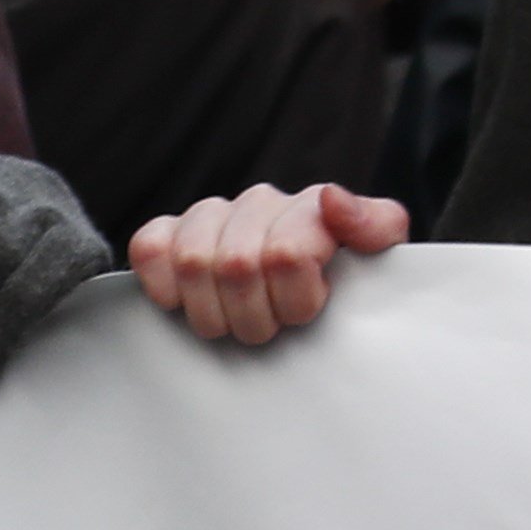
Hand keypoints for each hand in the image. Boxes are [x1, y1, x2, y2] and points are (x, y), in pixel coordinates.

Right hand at [125, 180, 403, 348]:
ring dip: (213, 312)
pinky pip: (149, 247)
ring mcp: (215, 214)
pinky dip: (165, 284)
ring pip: (195, 262)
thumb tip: (331, 199)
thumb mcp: (381, 259)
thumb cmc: (347, 283)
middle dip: (254, 316)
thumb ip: (376, 226)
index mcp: (314, 206)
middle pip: (238, 266)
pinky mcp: (170, 231)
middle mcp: (263, 202)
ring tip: (234, 323)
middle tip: (268, 330)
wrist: (308, 294)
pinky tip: (185, 303)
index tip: (307, 314)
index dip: (295, 301)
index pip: (286, 254)